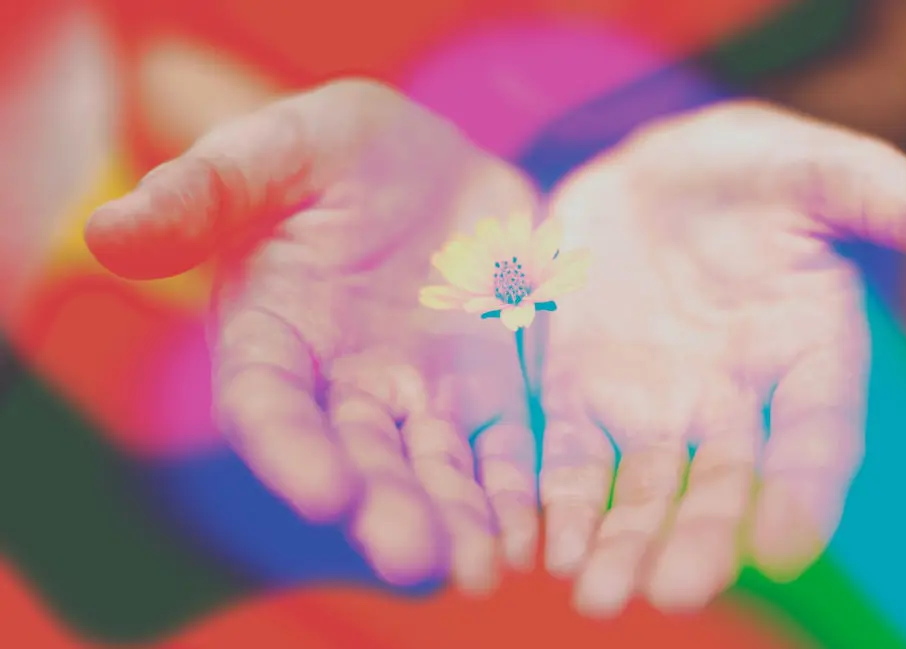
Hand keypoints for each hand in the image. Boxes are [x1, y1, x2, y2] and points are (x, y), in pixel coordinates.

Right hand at [84, 80, 541, 592]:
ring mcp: (421, 397)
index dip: (291, 451)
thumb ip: (205, 191)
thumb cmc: (337, 154)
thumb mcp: (279, 150)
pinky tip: (537, 534)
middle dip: (387, 511)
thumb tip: (109, 232)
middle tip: (418, 561)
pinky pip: (505, 450)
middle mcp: (343, 386)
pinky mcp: (490, 394)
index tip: (326, 494)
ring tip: (483, 569)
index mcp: (273, 337)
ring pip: (435, 470)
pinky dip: (518, 491)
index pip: (269, 406)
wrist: (432, 166)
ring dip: (459, 521)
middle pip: (360, 460)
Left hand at [537, 101, 905, 614]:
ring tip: (597, 596)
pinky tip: (543, 546)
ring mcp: (656, 408)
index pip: (818, 439)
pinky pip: (571, 461)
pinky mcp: (584, 396)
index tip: (783, 546)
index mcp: (810, 360)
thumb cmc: (764, 173)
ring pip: (643, 491)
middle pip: (723, 487)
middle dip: (698, 541)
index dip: (805, 491)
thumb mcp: (837, 176)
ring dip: (622, 545)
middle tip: (671, 594)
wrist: (661, 173)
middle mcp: (736, 405)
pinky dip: (559, 503)